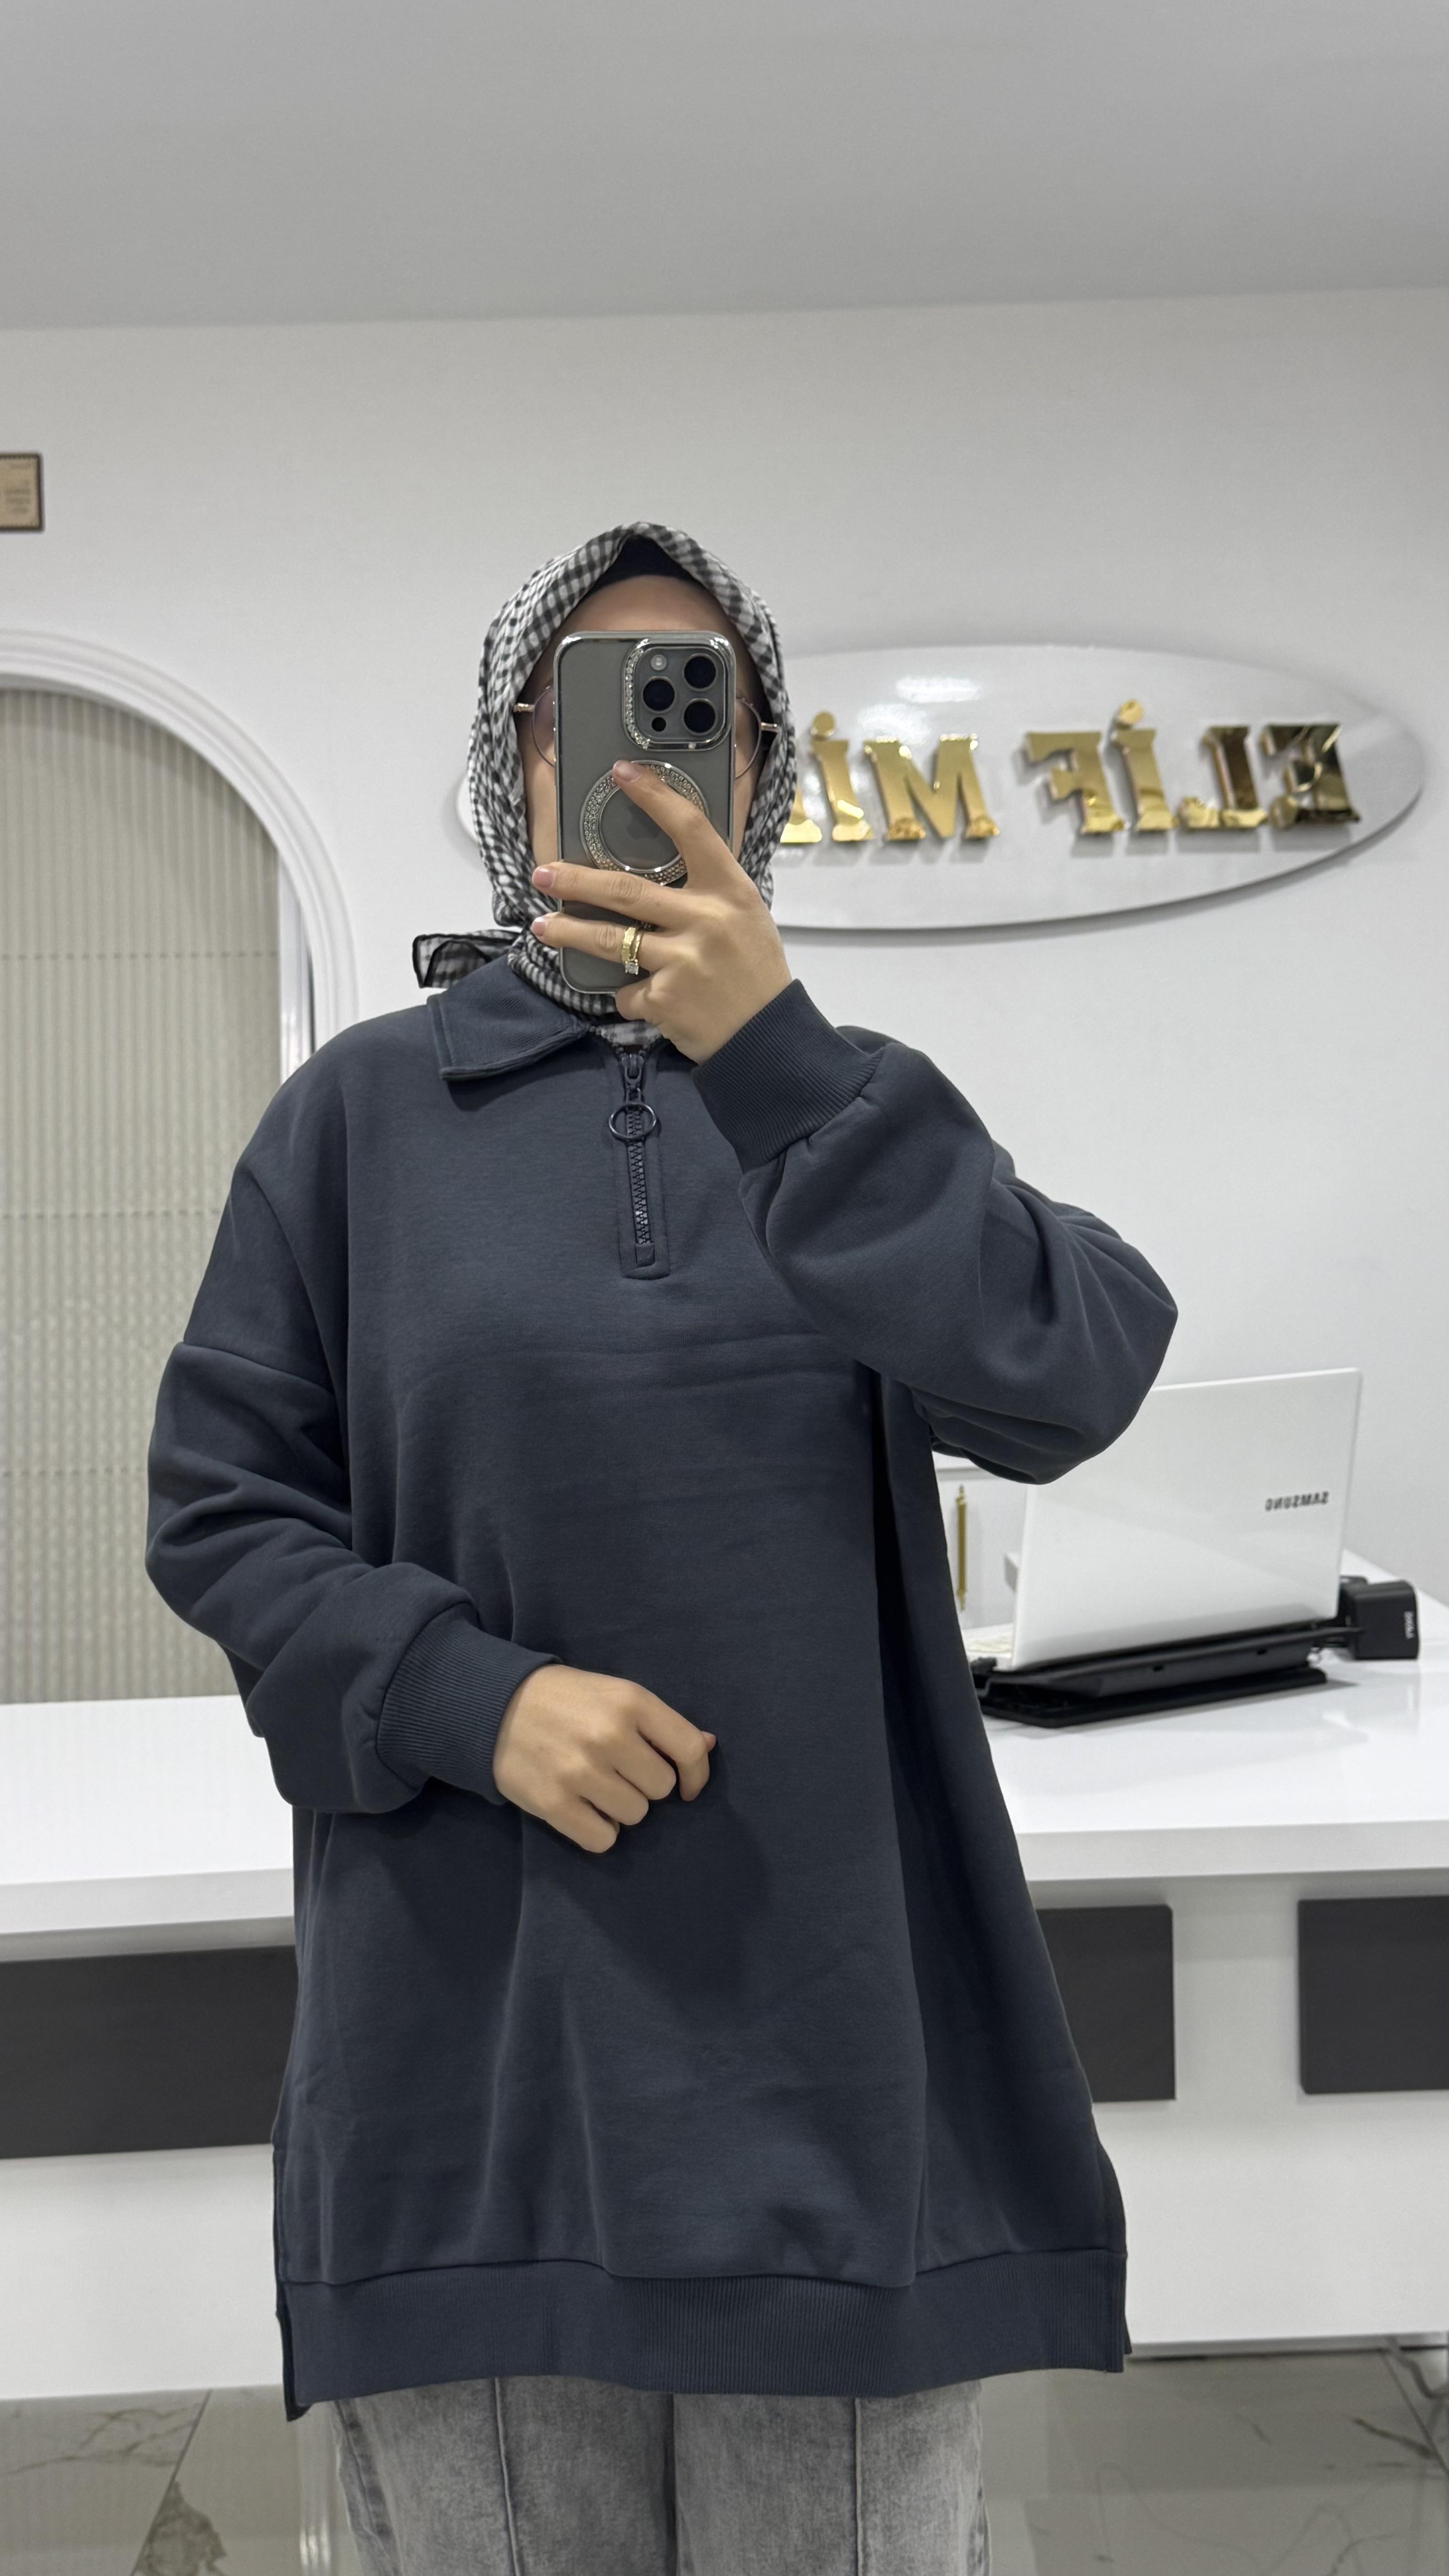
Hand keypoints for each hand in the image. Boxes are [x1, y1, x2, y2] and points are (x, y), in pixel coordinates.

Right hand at [492, 1662, 715, 1852]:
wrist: (493, 1705)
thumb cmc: (566, 1700)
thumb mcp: (616, 1694)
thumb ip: (661, 1722)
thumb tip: (708, 1746)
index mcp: (630, 1701)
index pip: (689, 1749)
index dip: (698, 1774)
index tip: (689, 1787)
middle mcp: (609, 1736)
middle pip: (661, 1788)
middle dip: (645, 1783)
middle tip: (617, 1769)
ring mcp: (580, 1771)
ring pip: (636, 1816)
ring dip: (621, 1807)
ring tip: (596, 1785)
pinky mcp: (553, 1803)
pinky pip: (604, 1839)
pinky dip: (598, 1829)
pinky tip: (582, 1807)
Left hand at [528, 760, 790, 1062]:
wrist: (767, 1038)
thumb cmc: (755, 973)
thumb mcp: (745, 918)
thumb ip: (707, 893)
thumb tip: (656, 872)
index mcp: (731, 892)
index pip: (690, 830)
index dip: (654, 797)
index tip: (622, 772)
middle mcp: (705, 920)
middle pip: (625, 890)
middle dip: (575, 882)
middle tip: (543, 874)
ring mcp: (682, 961)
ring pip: (608, 941)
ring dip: (568, 933)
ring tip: (542, 927)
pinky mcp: (664, 999)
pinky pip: (627, 991)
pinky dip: (631, 995)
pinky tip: (652, 1000)